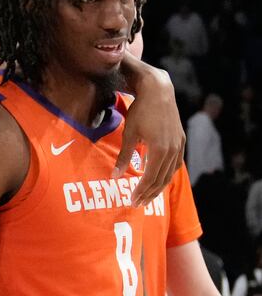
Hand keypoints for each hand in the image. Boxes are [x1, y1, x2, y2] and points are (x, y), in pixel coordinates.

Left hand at [112, 68, 184, 205]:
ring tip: (146, 196)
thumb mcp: (128, 134)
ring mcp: (179, 146)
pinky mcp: (181, 140)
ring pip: (169, 173)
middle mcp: (173, 151)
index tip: (132, 201)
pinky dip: (165, 174)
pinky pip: (174, 164)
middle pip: (161, 179)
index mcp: (160, 151)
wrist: (158, 91)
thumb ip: (123, 156)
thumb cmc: (139, 111)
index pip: (150, 179)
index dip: (141, 191)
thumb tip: (115, 176)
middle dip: (149, 193)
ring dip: (158, 186)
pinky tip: (157, 179)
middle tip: (137, 204)